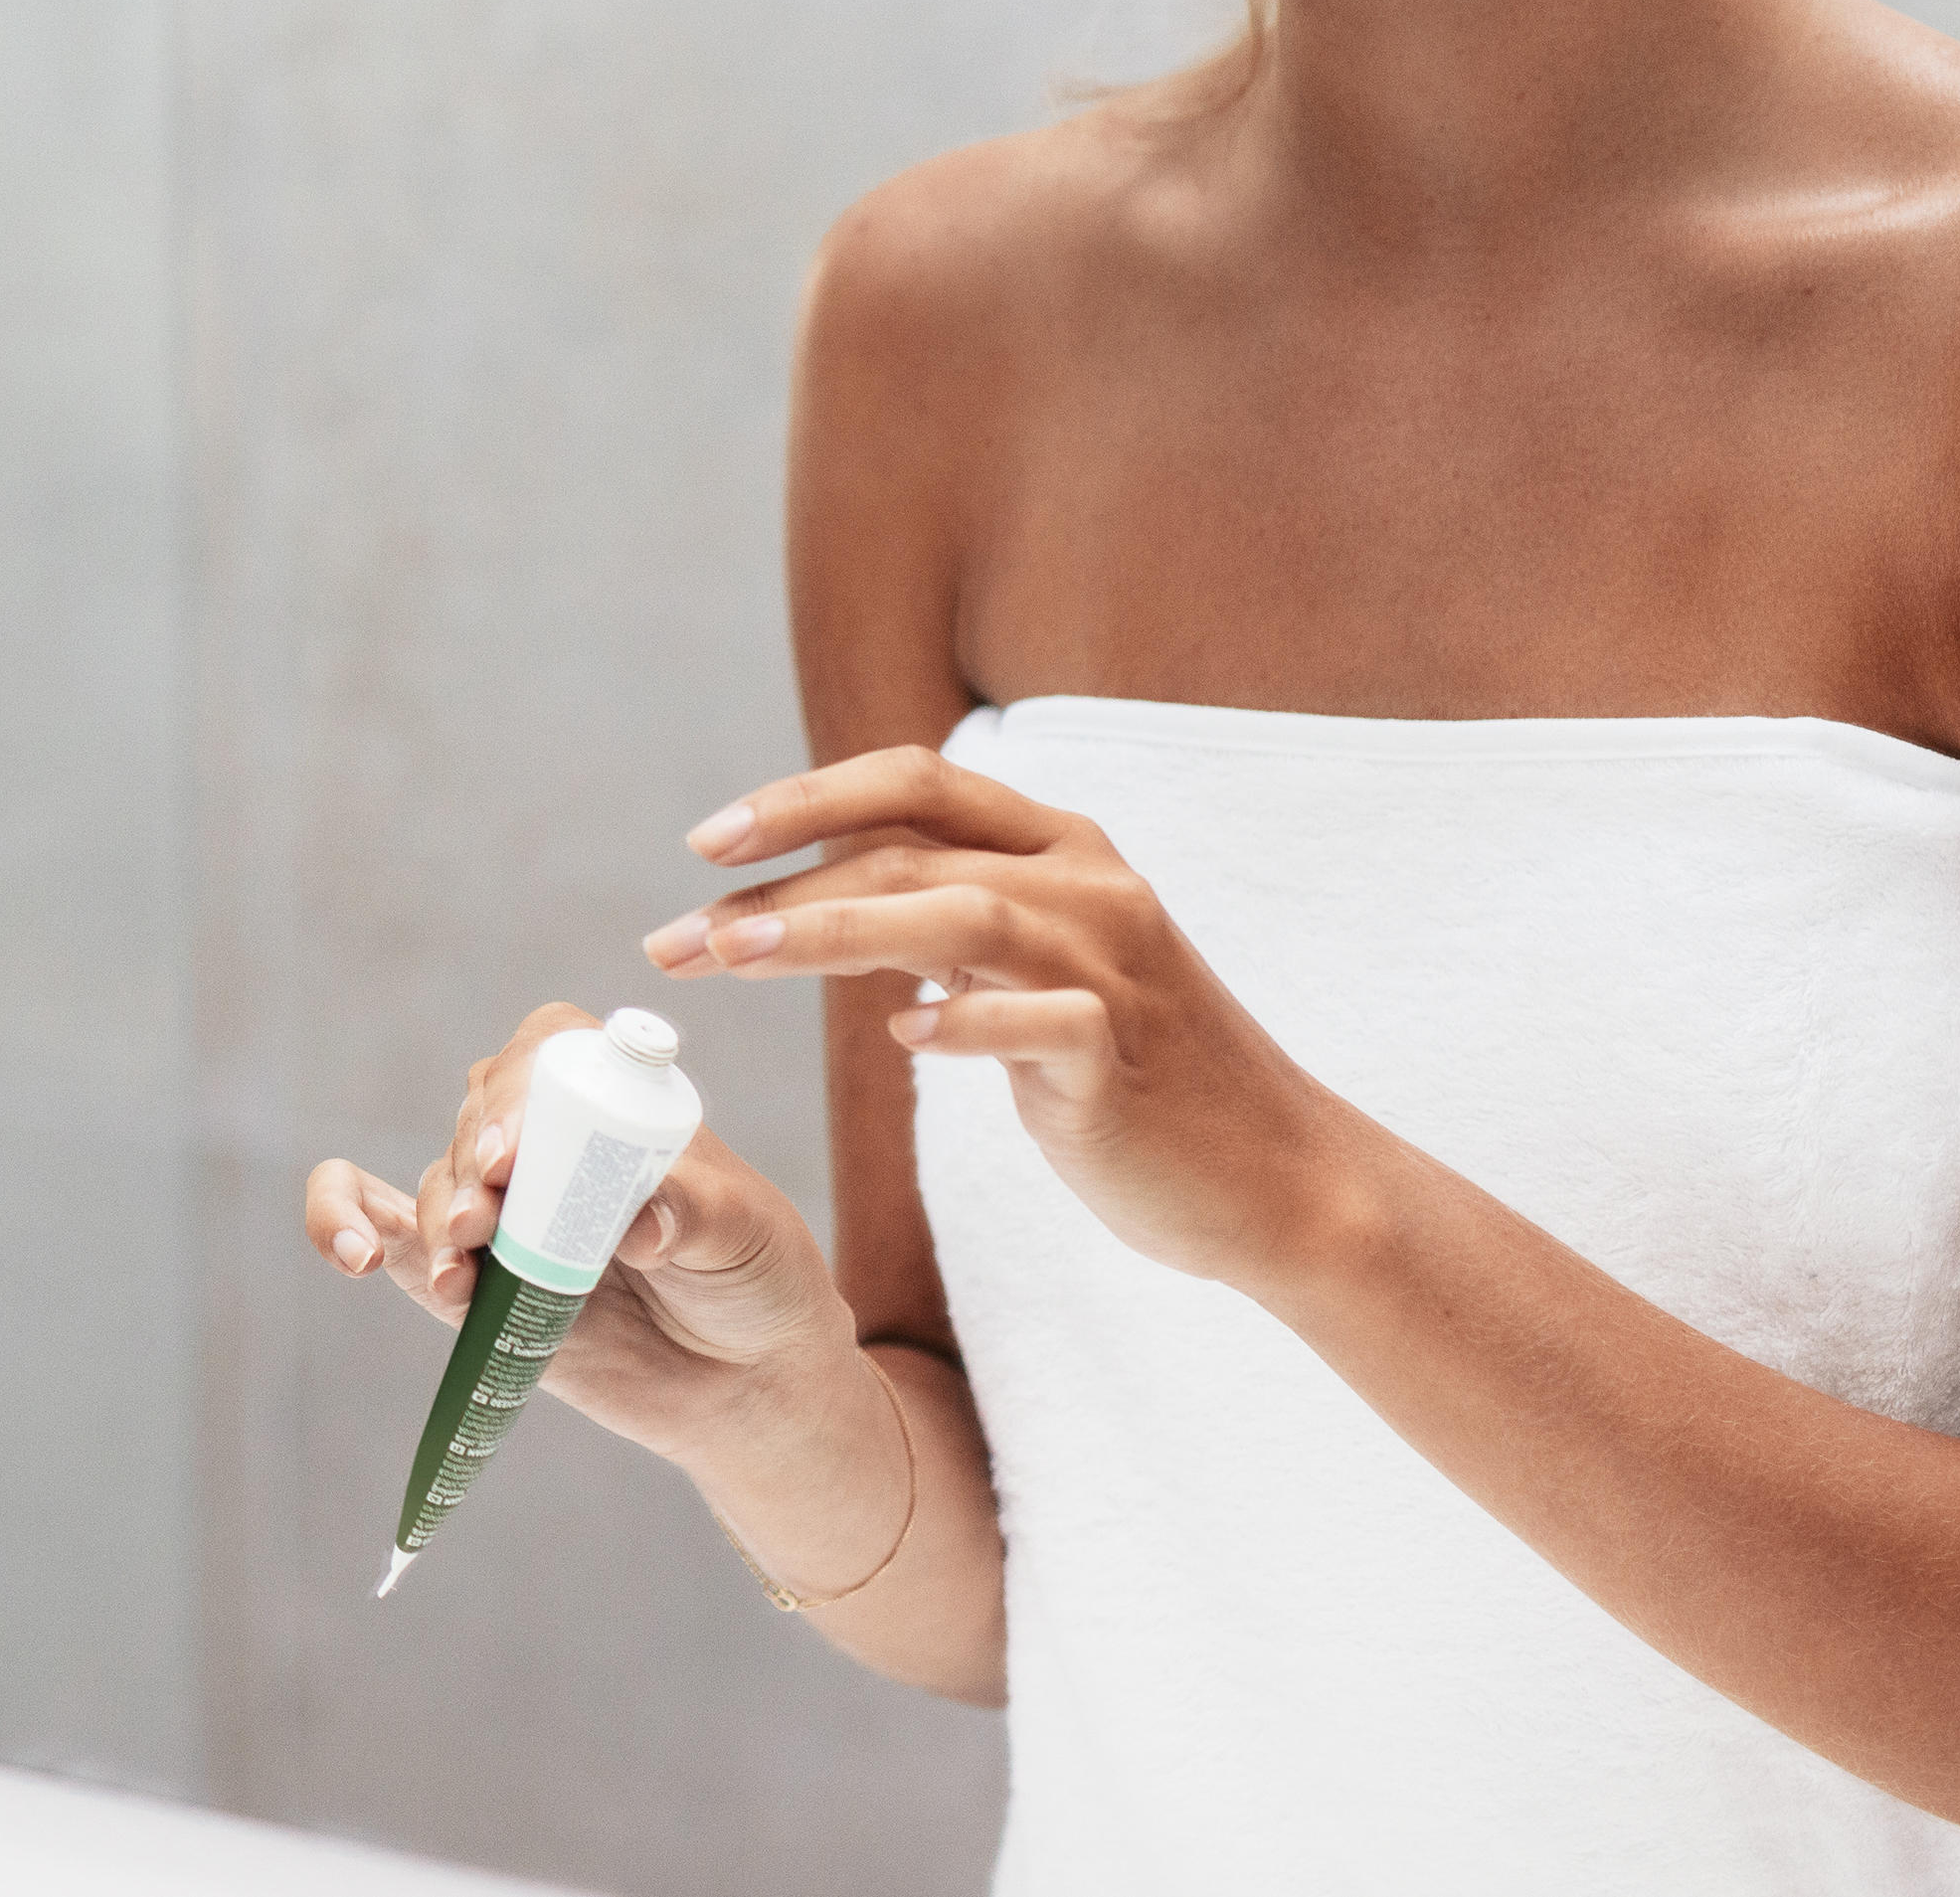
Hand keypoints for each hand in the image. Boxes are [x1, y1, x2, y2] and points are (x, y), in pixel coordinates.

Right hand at [299, 1000, 851, 1456]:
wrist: (745, 1382)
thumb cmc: (755, 1278)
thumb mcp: (745, 1232)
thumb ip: (694, 1213)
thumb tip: (638, 1221)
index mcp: (609, 1101)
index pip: (542, 1055)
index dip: (517, 1092)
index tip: (513, 1154)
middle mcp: (543, 1146)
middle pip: (479, 1118)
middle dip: (472, 1163)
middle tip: (486, 1217)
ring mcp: (499, 1214)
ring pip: (432, 1184)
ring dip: (433, 1217)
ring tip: (464, 1268)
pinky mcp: (463, 1281)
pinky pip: (376, 1229)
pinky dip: (340, 1220)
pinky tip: (353, 1254)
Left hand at [648, 744, 1364, 1288]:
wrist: (1279, 1179)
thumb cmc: (1142, 1078)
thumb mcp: (1044, 971)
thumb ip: (959, 920)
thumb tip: (839, 897)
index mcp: (1063, 848)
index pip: (915, 780)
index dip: (805, 797)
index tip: (708, 843)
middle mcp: (1089, 886)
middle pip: (910, 845)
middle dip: (780, 881)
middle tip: (680, 932)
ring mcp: (1111, 968)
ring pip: (957, 914)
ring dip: (832, 932)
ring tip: (736, 958)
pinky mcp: (1122, 1057)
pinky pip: (1032, 1021)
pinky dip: (959, 1024)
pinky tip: (900, 1042)